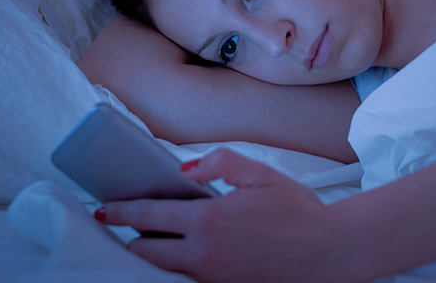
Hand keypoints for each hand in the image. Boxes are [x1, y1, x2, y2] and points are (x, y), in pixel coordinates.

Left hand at [98, 148, 352, 282]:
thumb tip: (185, 170)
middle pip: (145, 253)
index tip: (105, 209)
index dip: (120, 212)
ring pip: (164, 271)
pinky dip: (179, 268)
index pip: (147, 218)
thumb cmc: (299, 211)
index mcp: (208, 220)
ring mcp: (213, 278)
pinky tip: (188, 255)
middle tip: (128, 225)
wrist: (330, 252)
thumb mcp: (260, 174)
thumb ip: (219, 163)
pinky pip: (188, 280)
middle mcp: (203, 255)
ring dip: (155, 256)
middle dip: (132, 239)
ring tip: (156, 240)